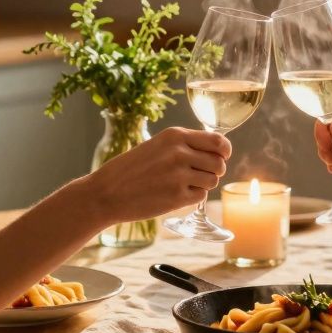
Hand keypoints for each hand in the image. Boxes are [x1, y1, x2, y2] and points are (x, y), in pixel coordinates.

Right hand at [84, 127, 229, 223]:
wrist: (106, 192)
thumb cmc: (132, 169)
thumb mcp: (157, 145)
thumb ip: (185, 145)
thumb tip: (218, 151)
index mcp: (175, 135)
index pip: (218, 141)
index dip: (224, 151)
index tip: (222, 156)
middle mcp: (180, 153)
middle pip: (219, 163)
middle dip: (214, 170)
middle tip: (199, 174)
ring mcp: (179, 175)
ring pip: (212, 180)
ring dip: (203, 184)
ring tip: (182, 183)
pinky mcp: (177, 197)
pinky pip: (201, 196)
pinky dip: (192, 196)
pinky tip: (174, 193)